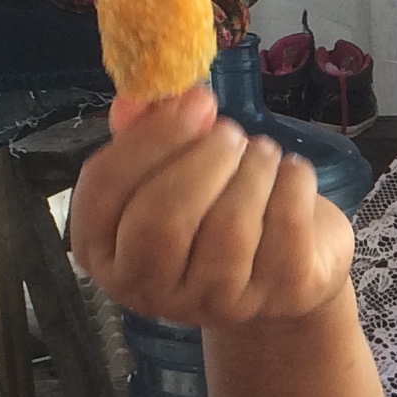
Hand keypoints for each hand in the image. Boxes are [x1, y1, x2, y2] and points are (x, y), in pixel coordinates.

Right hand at [68, 88, 353, 329]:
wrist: (286, 271)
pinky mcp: (280, 297)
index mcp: (104, 251)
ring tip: (262, 153)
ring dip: (252, 169)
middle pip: (162, 219)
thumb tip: (150, 94)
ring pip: (229, 227)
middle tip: (231, 134)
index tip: (191, 104)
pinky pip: (286, 227)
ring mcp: (216, 302)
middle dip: (203, 160)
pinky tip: (291, 174)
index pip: (103, 193)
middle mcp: (149, 289)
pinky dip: (293, 183)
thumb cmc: (215, 210)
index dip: (148, 140)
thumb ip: (148, 129)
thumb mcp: (173, 168)